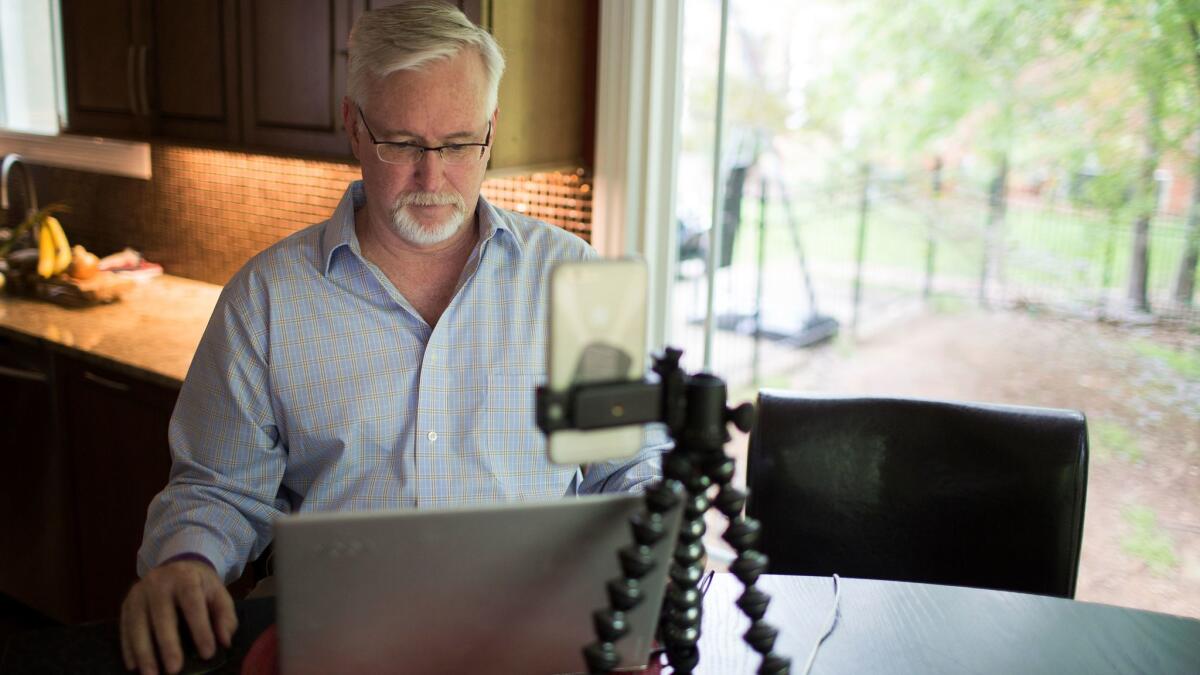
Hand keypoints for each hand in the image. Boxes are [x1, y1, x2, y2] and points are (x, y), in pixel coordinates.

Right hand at [119, 559, 237, 674]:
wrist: (177, 568)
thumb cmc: (201, 586)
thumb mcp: (219, 595)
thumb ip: (225, 618)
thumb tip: (224, 642)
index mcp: (186, 578)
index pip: (192, 604)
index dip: (200, 629)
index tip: (208, 653)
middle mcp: (159, 582)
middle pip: (161, 615)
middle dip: (167, 645)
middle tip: (174, 670)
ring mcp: (139, 593)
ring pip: (138, 624)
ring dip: (144, 653)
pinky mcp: (126, 604)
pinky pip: (125, 628)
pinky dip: (128, 649)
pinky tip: (134, 667)